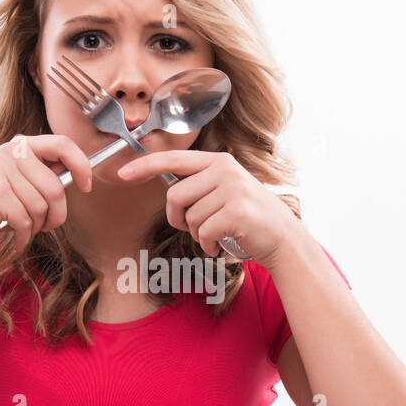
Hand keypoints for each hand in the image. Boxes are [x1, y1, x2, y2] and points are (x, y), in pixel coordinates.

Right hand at [0, 135, 92, 253]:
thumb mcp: (21, 180)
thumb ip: (45, 174)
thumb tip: (79, 175)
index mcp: (22, 145)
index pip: (62, 144)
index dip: (81, 165)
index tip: (86, 185)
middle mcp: (10, 153)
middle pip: (55, 189)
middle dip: (56, 215)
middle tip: (48, 224)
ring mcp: (0, 171)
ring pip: (41, 208)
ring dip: (37, 226)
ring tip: (23, 227)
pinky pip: (25, 220)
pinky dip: (24, 236)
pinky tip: (15, 236)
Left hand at [116, 150, 299, 268]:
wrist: (282, 238)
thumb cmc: (248, 218)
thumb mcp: (225, 190)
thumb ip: (199, 185)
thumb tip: (167, 188)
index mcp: (218, 161)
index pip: (174, 159)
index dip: (145, 165)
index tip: (122, 173)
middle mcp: (225, 170)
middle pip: (175, 195)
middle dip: (177, 218)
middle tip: (193, 228)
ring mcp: (233, 190)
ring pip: (190, 217)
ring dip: (198, 234)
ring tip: (216, 234)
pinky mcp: (237, 212)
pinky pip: (204, 232)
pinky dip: (208, 245)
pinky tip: (221, 245)